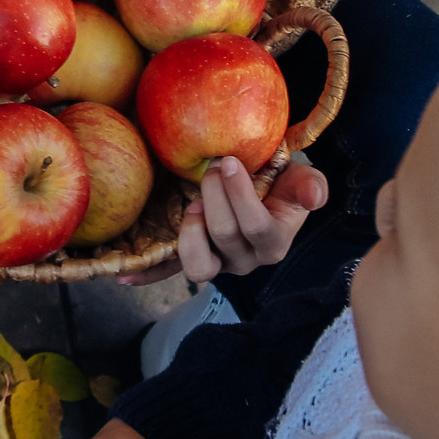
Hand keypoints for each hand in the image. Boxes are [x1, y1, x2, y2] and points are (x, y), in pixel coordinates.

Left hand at [125, 160, 326, 284]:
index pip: (257, 227)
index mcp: (275, 242)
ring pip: (199, 266)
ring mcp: (217, 263)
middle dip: (214, 198)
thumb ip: (311, 186)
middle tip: (209, 167)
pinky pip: (168, 273)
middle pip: (225, 236)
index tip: (228, 162)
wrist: (262, 189)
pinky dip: (147, 276)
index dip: (240, 196)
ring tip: (190, 206)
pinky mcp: (192, 259)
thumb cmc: (281, 182)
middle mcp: (245, 259)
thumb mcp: (301, 179)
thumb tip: (314, 197)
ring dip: (190, 234)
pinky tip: (125, 275)